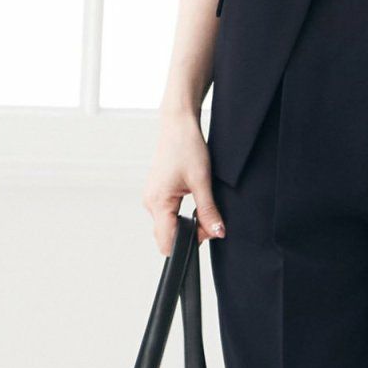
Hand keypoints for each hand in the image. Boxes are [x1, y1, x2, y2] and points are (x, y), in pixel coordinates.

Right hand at [144, 108, 225, 253]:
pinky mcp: (156, 192)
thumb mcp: (202, 181)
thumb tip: (217, 232)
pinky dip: (180, 214)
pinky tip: (191, 198)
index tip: (207, 232)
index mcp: (157, 202)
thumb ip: (208, 211)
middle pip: (168, 236)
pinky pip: (166, 214)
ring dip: (185, 223)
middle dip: (189, 234)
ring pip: (168, 225)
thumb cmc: (186, 146)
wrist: (178, 125)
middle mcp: (149, 202)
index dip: (188, 243)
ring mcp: (151, 197)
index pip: (167, 241)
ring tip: (201, 202)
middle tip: (208, 217)